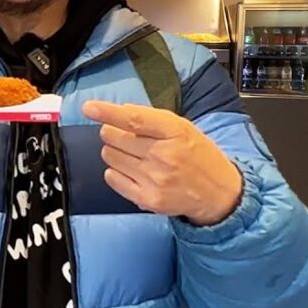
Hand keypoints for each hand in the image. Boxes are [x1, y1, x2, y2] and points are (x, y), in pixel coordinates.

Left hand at [82, 101, 242, 226]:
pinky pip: (112, 178)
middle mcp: (164, 155)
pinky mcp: (147, 199)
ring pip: (110, 156)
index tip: (89, 108)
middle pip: (114, 137)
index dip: (108, 112)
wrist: (219, 193)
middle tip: (128, 138)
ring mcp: (155, 179)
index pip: (134, 119)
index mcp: (175, 132)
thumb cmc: (197, 155)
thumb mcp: (183, 128)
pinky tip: (131, 171)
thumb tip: (116, 112)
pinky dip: (115, 171)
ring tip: (134, 155)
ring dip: (114, 152)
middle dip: (113, 133)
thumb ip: (151, 120)